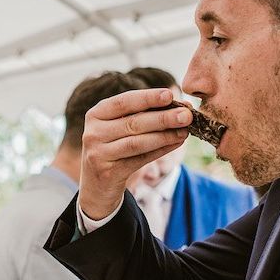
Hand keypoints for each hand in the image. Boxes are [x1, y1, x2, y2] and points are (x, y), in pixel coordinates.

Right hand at [79, 88, 191, 219]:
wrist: (97, 185)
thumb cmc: (115, 148)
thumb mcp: (119, 128)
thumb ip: (143, 114)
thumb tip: (181, 106)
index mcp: (96, 114)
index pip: (124, 102)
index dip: (147, 98)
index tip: (170, 95)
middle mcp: (93, 133)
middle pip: (133, 123)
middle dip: (162, 118)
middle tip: (186, 115)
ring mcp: (98, 154)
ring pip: (137, 142)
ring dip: (164, 136)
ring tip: (185, 131)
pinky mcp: (108, 172)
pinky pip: (140, 159)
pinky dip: (160, 150)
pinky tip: (176, 143)